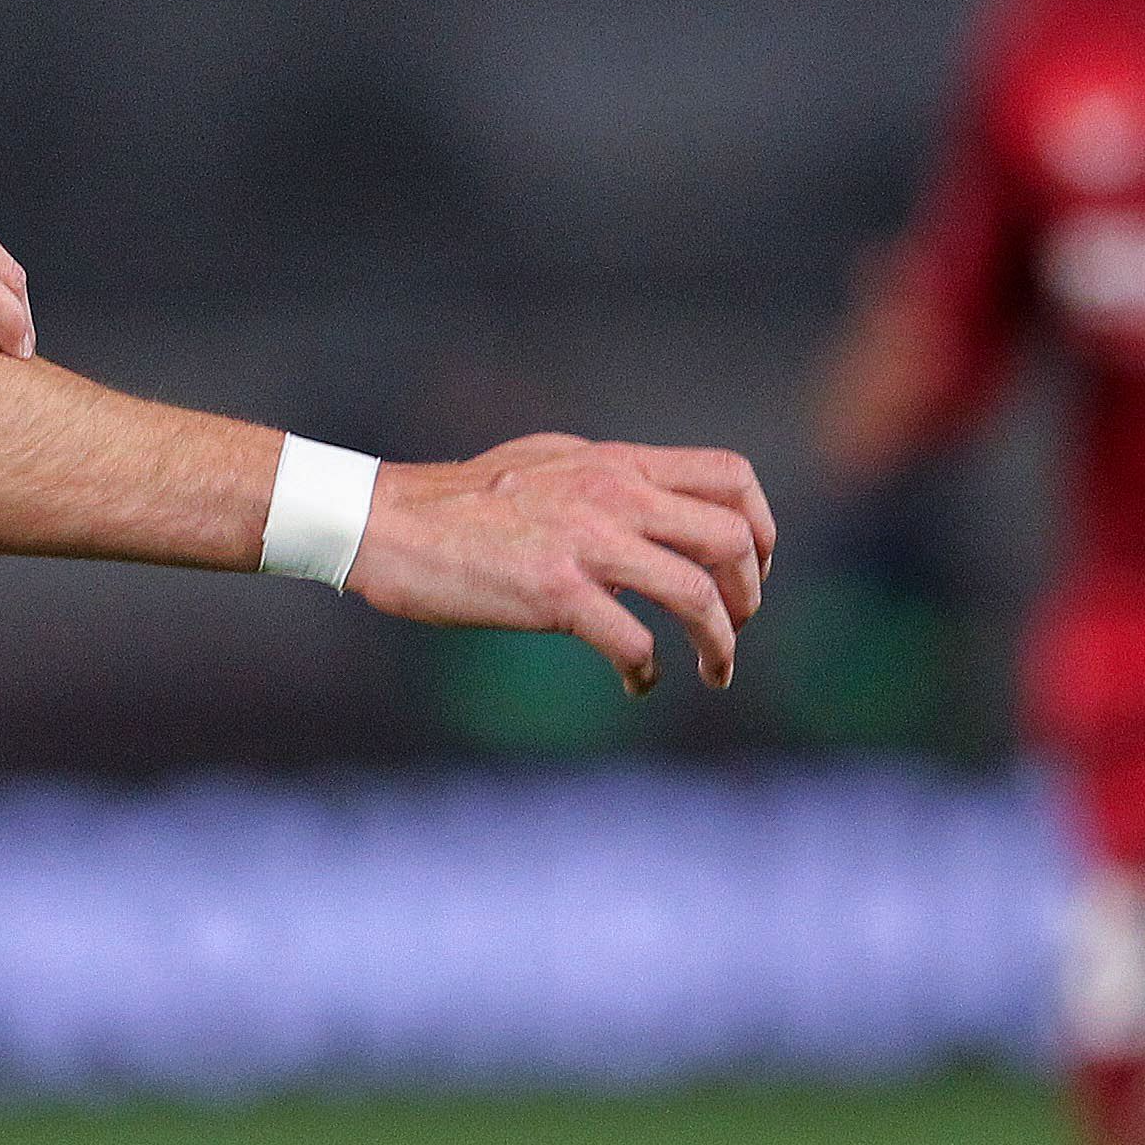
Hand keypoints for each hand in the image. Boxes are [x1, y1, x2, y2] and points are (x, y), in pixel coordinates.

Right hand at [347, 433, 776, 693]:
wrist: (383, 521)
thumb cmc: (453, 500)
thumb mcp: (545, 463)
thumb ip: (604, 480)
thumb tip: (649, 506)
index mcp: (614, 463)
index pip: (729, 475)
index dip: (762, 525)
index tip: (750, 567)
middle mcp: (611, 493)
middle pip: (732, 537)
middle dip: (750, 594)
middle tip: (737, 626)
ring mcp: (585, 541)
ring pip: (698, 594)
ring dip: (720, 644)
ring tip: (715, 671)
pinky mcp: (554, 591)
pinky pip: (633, 640)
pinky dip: (648, 670)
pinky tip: (637, 682)